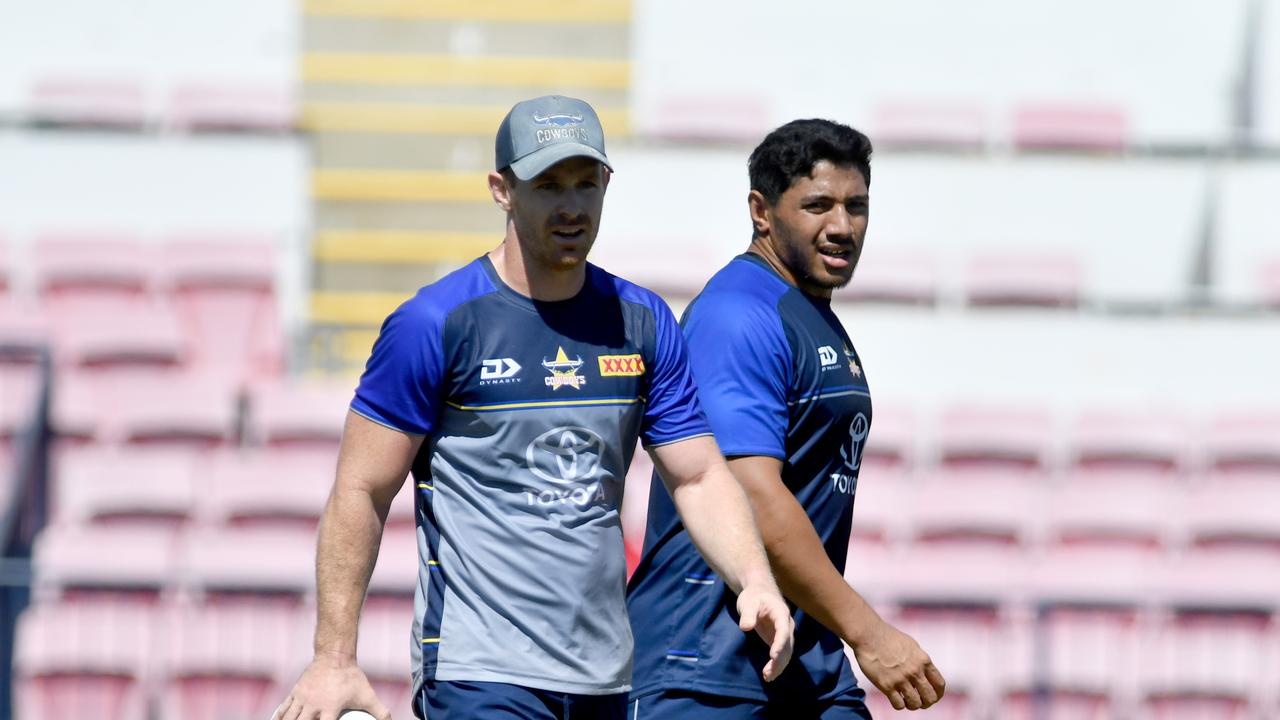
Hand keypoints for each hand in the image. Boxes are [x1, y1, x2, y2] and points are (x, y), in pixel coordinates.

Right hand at [272, 653, 390, 719]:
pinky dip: (279, 718)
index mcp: (330, 708)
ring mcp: (302, 698)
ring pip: (289, 719)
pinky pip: (283, 709)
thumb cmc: (352, 677)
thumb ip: (380, 711)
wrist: (334, 655)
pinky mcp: (295, 693)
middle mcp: (313, 705)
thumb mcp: (367, 694)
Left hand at [736, 582, 794, 681]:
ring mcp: (784, 633)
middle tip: (768, 673)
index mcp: (781, 614)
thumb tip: (746, 627)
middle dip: (779, 660)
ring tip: (767, 677)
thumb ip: (748, 614)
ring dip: (779, 666)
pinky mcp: (778, 639)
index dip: (780, 644)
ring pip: (786, 653)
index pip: (783, 631)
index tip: (773, 656)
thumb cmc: (754, 596)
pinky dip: (777, 665)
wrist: (759, 593)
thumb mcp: (748, 602)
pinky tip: (769, 675)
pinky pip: (781, 654)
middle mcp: (787, 625)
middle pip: (787, 646)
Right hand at [851, 620, 944, 710]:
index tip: (932, 696)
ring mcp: (901, 679)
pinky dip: (898, 705)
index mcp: (923, 660)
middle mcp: (914, 671)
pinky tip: (894, 698)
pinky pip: (898, 705)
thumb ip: (919, 661)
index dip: (937, 694)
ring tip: (906, 701)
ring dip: (912, 705)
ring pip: (915, 704)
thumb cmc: (888, 637)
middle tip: (919, 702)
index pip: (939, 684)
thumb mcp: (911, 646)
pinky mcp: (886, 685)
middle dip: (926, 703)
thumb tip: (924, 674)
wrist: (868, 634)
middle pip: (930, 697)